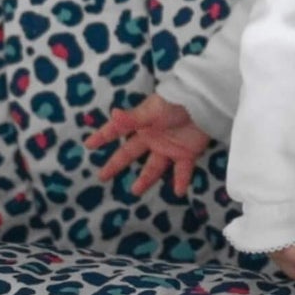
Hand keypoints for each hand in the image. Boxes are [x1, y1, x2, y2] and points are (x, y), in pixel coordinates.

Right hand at [85, 92, 209, 196]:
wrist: (206, 104)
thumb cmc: (177, 103)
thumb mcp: (153, 110)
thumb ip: (133, 118)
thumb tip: (113, 114)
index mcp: (142, 124)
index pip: (118, 131)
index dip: (103, 136)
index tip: (88, 145)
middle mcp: (153, 137)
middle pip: (131, 153)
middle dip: (116, 164)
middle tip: (102, 176)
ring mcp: (169, 147)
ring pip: (154, 167)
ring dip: (145, 179)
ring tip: (135, 191)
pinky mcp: (187, 153)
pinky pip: (182, 171)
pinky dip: (180, 181)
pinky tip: (177, 192)